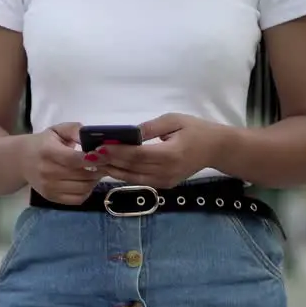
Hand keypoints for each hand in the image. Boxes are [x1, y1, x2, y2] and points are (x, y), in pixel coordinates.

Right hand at [20, 122, 101, 204]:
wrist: (21, 161)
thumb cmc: (43, 143)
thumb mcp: (58, 130)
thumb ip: (75, 130)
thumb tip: (92, 139)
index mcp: (48, 152)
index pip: (74, 159)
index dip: (94, 159)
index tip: (106, 155)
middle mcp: (47, 172)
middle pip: (82, 175)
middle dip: (98, 169)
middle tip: (104, 163)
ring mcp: (48, 187)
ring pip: (83, 188)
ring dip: (94, 180)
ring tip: (96, 172)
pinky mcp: (51, 198)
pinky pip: (77, 199)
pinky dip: (87, 191)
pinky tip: (86, 182)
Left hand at [100, 113, 228, 188]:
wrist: (217, 149)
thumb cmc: (196, 130)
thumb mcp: (174, 120)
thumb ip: (150, 128)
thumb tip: (128, 133)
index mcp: (170, 154)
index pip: (137, 154)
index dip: (116, 152)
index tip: (98, 147)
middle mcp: (166, 171)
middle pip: (131, 168)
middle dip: (108, 161)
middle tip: (88, 155)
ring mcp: (164, 181)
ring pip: (132, 178)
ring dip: (111, 170)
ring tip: (93, 163)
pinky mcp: (163, 186)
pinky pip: (138, 181)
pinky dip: (122, 175)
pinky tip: (109, 168)